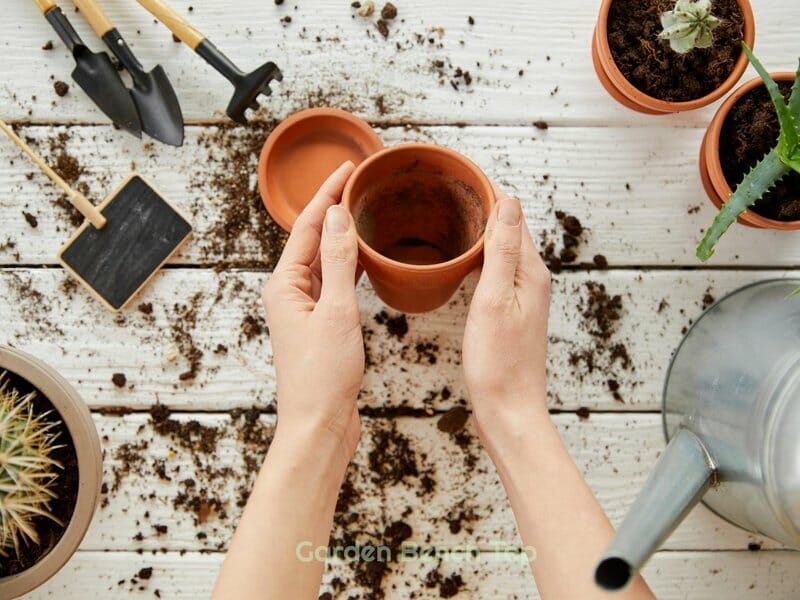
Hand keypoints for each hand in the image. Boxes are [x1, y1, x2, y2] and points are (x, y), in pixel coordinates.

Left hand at [262, 162, 363, 469]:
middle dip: (334, 208)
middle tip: (359, 182)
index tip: (348, 168)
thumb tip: (337, 215)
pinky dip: (349, 264)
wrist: (320, 424)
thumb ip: (338, 262)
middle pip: (313, 239)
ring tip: (363, 210)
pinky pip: (334, 281)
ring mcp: (304, 308)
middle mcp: (290, 292)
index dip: (328, 193)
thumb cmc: (322, 377)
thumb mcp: (336, 312)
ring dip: (342, 235)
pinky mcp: (320, 323)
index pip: (308, 226)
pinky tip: (364, 256)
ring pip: (324, 260)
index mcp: (284, 285)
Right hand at [462, 190, 551, 446]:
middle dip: (483, 206)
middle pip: (509, 230)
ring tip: (451, 214)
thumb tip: (509, 202)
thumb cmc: (499, 363)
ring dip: (481, 231)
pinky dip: (480, 256)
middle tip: (448, 187)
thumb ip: (503, 250)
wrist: (508, 410)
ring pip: (502, 250)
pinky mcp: (511, 311)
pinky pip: (496, 270)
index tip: (462, 173)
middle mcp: (532, 279)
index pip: (512, 216)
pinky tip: (461, 259)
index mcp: (530, 272)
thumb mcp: (495, 300)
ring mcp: (522, 296)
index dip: (489, 192)